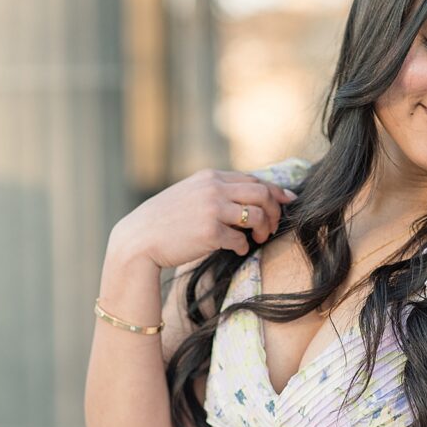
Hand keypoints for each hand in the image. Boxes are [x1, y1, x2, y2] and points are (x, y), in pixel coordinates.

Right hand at [111, 168, 297, 268]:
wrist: (138, 240)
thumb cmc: (164, 221)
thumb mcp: (189, 194)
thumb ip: (215, 191)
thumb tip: (249, 198)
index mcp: (209, 176)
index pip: (253, 179)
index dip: (275, 191)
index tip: (287, 201)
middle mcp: (213, 188)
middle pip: (262, 193)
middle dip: (275, 211)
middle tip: (272, 227)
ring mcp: (212, 209)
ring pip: (257, 215)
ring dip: (263, 229)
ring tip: (258, 239)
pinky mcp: (210, 232)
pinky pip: (240, 239)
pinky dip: (244, 246)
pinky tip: (237, 250)